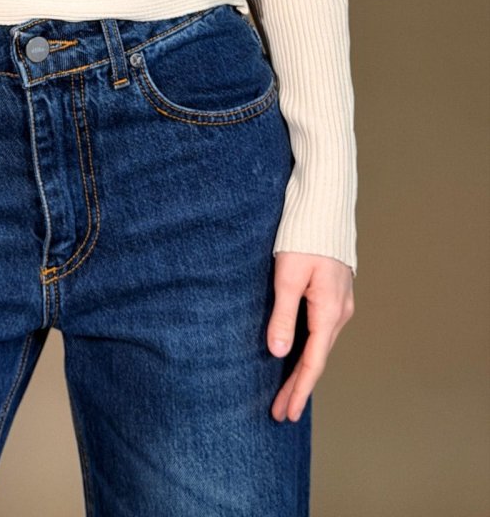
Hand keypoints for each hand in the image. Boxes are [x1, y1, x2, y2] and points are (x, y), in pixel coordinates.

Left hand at [267, 251, 354, 421]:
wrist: (324, 206)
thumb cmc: (304, 237)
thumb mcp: (288, 277)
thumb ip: (283, 316)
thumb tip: (279, 353)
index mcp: (330, 312)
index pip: (312, 362)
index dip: (298, 390)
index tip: (286, 413)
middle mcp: (340, 312)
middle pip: (317, 358)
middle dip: (298, 386)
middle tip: (281, 412)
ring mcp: (340, 304)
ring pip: (320, 345)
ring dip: (303, 369)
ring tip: (286, 392)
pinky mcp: (334, 294)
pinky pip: (321, 331)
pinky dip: (309, 350)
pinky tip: (298, 356)